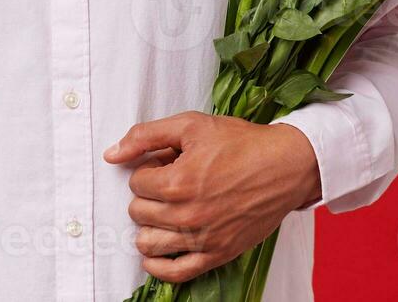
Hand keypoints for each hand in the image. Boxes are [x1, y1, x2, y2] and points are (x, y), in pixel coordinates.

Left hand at [102, 111, 321, 282]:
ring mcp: (202, 239)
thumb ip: (147, 135)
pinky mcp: (216, 254)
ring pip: (147, 243)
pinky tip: (155, 252)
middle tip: (170, 183)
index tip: (166, 164)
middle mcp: (187, 215)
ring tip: (164, 211)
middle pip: (138, 212)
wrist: (285, 166)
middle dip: (148, 195)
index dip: (149, 169)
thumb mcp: (192, 125)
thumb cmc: (242, 143)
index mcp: (178, 182)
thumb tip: (112, 154)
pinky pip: (174, 273)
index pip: (136, 183)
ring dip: (149, 225)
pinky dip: (157, 265)